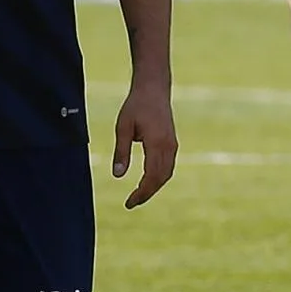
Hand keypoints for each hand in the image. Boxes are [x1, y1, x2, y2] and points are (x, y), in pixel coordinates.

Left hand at [111, 80, 178, 208]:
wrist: (154, 88)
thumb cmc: (136, 106)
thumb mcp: (123, 128)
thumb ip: (121, 152)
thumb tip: (117, 176)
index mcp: (156, 143)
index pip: (150, 177)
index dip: (141, 193)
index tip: (129, 203)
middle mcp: (168, 146)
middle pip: (160, 179)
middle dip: (147, 193)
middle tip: (131, 203)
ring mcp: (173, 145)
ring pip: (166, 174)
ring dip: (154, 187)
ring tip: (138, 195)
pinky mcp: (172, 142)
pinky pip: (168, 166)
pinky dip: (158, 178)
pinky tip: (147, 181)